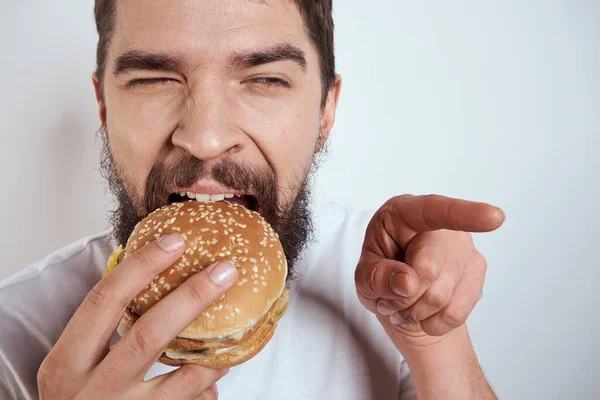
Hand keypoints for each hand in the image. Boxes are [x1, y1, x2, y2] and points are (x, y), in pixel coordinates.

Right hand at [38, 234, 237, 399]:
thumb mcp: (74, 367)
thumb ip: (103, 331)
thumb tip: (158, 282)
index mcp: (66, 363)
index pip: (104, 301)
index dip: (142, 266)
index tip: (176, 241)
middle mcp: (91, 390)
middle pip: (149, 334)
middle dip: (192, 297)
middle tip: (225, 270)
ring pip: (182, 381)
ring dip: (214, 356)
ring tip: (235, 337)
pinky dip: (206, 390)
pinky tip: (213, 379)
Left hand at [355, 194, 504, 342]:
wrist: (400, 292)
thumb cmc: (380, 271)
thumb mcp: (362, 275)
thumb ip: (377, 277)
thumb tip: (409, 283)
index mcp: (406, 212)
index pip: (435, 211)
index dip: (465, 215)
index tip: (495, 217)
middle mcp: (442, 226)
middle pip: (428, 269)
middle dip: (402, 296)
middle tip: (388, 299)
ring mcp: (465, 247)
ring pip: (442, 298)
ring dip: (414, 312)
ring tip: (402, 304)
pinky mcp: (477, 272)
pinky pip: (455, 313)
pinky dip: (432, 323)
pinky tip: (422, 313)